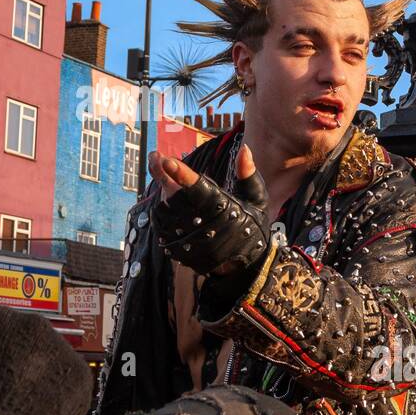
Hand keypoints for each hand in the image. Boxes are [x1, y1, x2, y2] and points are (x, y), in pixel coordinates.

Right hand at [0, 306, 91, 414]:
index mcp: (3, 318)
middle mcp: (36, 327)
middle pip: (27, 338)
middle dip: (19, 355)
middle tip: (7, 382)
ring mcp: (63, 351)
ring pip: (51, 356)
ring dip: (41, 371)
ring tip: (25, 397)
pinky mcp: (81, 376)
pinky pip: (69, 378)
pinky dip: (58, 389)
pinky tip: (41, 405)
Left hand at [149, 144, 270, 276]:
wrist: (244, 265)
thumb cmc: (250, 224)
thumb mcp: (256, 199)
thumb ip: (247, 174)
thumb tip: (244, 149)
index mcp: (224, 209)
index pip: (198, 189)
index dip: (181, 175)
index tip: (166, 160)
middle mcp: (204, 226)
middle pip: (174, 197)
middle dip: (165, 176)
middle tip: (161, 161)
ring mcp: (189, 241)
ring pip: (164, 211)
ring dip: (163, 194)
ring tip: (170, 184)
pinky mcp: (179, 251)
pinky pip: (160, 227)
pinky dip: (161, 212)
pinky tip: (169, 205)